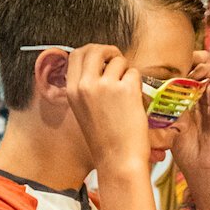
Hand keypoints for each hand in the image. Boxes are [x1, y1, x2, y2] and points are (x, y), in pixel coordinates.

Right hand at [61, 45, 149, 174]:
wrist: (118, 159)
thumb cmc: (104, 139)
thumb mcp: (82, 110)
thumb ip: (85, 87)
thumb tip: (97, 64)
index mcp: (72, 91)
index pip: (76, 54)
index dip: (90, 51)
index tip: (101, 57)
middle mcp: (85, 85)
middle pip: (94, 49)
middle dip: (108, 51)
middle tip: (117, 59)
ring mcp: (105, 86)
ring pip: (118, 60)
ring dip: (126, 70)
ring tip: (127, 91)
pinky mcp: (126, 90)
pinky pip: (134, 72)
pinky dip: (137, 82)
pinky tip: (134, 100)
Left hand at [164, 51, 209, 188]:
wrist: (204, 170)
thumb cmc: (185, 152)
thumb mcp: (166, 126)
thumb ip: (159, 110)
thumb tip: (140, 95)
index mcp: (187, 100)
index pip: (181, 74)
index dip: (171, 65)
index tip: (156, 62)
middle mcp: (200, 96)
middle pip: (195, 65)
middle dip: (182, 58)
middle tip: (169, 59)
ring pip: (207, 65)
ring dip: (195, 59)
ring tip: (182, 63)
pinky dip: (207, 68)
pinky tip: (195, 72)